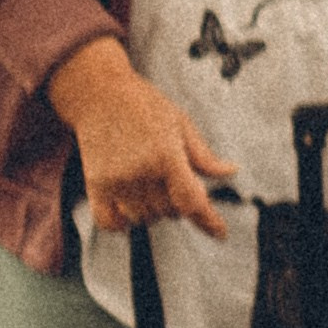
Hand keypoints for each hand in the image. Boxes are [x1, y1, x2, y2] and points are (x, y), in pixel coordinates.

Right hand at [47, 37, 227, 238]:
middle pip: (170, 212)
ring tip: (151, 186)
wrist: (99, 93)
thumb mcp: (181, 124)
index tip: (221, 233)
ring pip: (144, 219)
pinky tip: (130, 208)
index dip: (209, 221)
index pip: (191, 201)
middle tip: (172, 181)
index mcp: (167, 155)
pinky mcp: (95, 185)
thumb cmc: (145, 105)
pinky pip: (111, 222)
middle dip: (178, 203)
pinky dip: (123, 223)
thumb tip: (232, 172)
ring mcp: (116, 181)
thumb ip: (204, 156)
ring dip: (153, 212)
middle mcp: (141, 172)